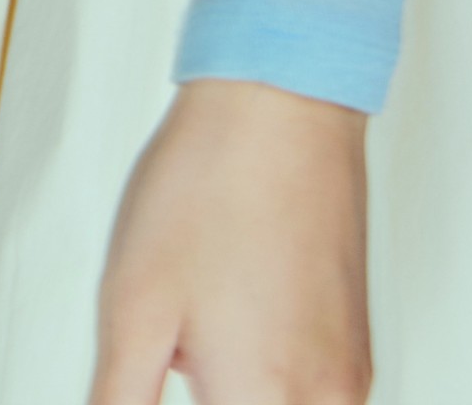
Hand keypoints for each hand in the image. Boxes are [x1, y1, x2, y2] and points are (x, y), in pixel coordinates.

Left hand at [86, 76, 371, 403]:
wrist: (282, 96)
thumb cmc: (212, 179)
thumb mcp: (131, 308)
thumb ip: (116, 403)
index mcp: (264, 398)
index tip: (151, 391)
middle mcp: (323, 399)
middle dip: (210, 403)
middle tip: (175, 371)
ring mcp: (348, 375)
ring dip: (242, 400)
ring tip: (198, 358)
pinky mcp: (355, 346)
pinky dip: (270, 394)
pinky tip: (232, 356)